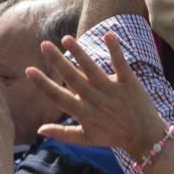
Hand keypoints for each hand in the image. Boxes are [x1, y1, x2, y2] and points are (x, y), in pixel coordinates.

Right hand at [27, 33, 168, 160]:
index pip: (57, 95)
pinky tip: (108, 34)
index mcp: (82, 112)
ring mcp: (111, 89)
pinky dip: (115, 49)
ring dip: (79, 52)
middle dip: (57, 60)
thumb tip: (39, 130)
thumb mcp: (86, 139)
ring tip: (67, 38)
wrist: (144, 136)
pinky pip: (120, 64)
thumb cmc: (113, 136)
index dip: (42, 83)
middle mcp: (94, 99)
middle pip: (71, 77)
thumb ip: (62, 133)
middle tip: (44, 44)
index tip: (29, 69)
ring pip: (91, 68)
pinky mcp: (128, 82)